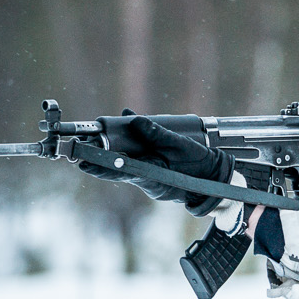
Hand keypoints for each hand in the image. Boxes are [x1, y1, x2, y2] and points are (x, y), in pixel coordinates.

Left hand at [81, 111, 233, 215]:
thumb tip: (134, 118)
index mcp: (152, 176)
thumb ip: (156, 132)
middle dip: (100, 156)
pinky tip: (129, 128)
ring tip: (102, 134)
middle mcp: (147, 180)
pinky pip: (137, 161)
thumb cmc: (200, 165)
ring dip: (116, 150)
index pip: (119, 171)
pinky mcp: (154, 175)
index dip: (98, 166)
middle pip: (118, 167)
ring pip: (127, 163)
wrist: (216, 179)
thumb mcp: (179, 145)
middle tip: (81, 145)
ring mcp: (149, 180)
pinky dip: (131, 150)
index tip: (82, 161)